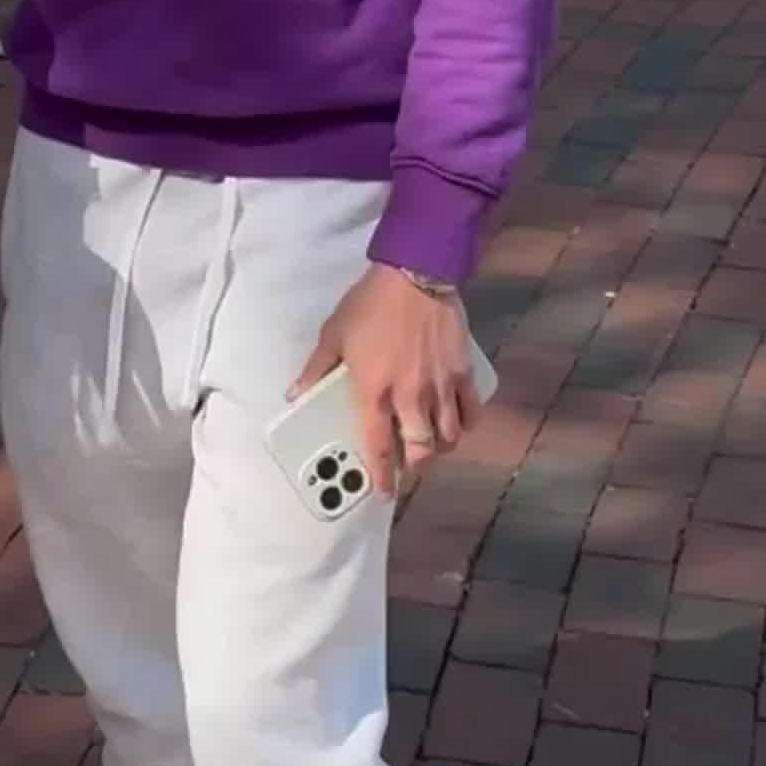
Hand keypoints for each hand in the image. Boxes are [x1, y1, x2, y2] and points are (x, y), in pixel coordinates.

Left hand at [291, 265, 481, 500]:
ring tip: (430, 448)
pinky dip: (465, 425)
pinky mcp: (463, 373)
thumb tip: (295, 394)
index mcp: (373, 392)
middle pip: (419, 451)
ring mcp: (440, 387)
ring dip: (439, 449)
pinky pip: (470, 412)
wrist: (415, 273)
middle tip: (408, 470)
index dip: (381, 476)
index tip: (383, 492)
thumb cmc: (369, 305)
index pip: (377, 447)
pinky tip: (457, 425)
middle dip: (414, 468)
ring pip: (447, 437)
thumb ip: (316, 369)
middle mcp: (409, 398)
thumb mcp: (333, 335)